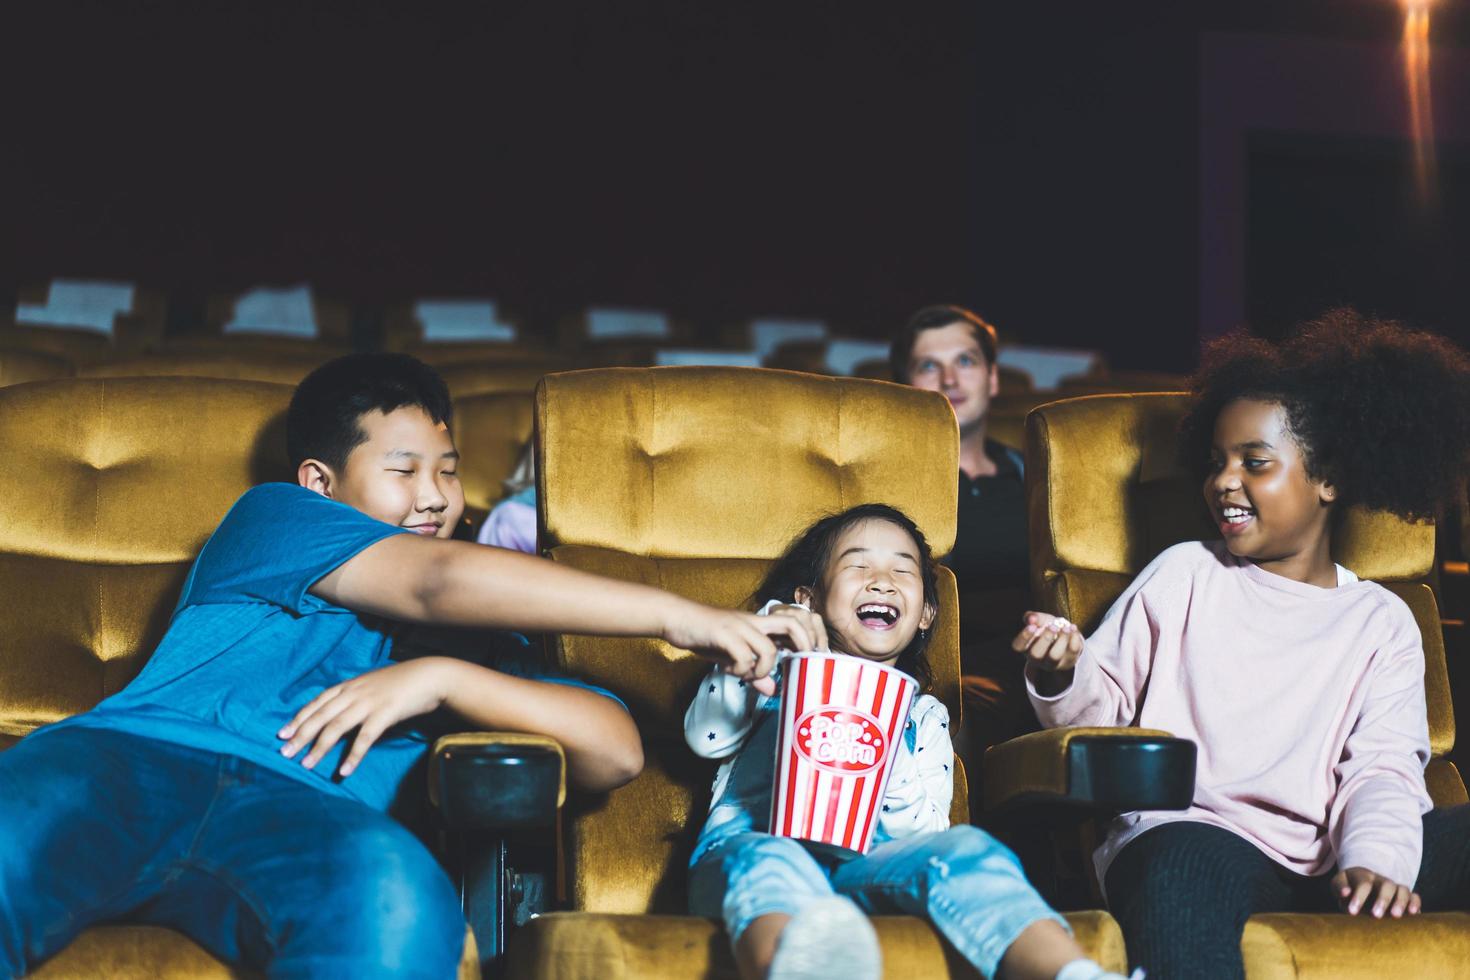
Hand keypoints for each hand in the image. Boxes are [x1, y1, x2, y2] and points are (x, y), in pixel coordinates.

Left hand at [277, 658, 456, 776]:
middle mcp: (355, 693)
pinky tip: (344, 770)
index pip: (317, 703)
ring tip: (306, 765)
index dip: (299, 718)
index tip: (282, 733)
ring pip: (337, 727)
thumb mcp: (373, 686)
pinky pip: (365, 737)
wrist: (430, 676)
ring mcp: (369, 702)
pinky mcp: (385, 713)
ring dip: (319, 747)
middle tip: (284, 753)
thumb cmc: (402, 683)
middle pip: (321, 716)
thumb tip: (339, 714)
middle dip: (301, 735)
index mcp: (350, 686)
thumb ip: (355, 697)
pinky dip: (353, 755)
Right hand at [662, 603, 822, 695]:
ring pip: (769, 648)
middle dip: (805, 647)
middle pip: (794, 623)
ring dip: (764, 669)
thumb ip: (754, 671)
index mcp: (761, 623)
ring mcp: (740, 626)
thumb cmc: (707, 635)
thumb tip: (774, 690)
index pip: (798, 622)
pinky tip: (730, 670)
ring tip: (750, 674)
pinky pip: (743, 656)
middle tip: (798, 667)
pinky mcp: (723, 633)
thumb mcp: (733, 656)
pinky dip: (741, 670)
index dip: (811, 638)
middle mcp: (755, 621)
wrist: (676, 617)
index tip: (811, 660)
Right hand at [1012, 611, 1082, 672]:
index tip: (1032, 626)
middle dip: (1044, 639)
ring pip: (1054, 656)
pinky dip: (1074, 638)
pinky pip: (1072, 652)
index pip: (1018, 646)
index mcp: (1026, 647)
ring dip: (1061, 640)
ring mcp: (1053, 663)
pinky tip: (1073, 628)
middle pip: (1036, 655)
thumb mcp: (1040, 620)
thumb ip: (1034, 617)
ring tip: (1066, 628)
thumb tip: (1031, 618)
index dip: (1024, 637)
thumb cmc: (1048, 628)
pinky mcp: (1069, 661)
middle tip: (1053, 626)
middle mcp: (1037, 658)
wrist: (1066, 636)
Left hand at [1332, 866, 1420, 917]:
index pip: (1363, 884)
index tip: (1352, 912)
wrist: (1363, 885)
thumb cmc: (1348, 888)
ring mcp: (1395, 887)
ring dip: (1401, 903)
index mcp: (1364, 875)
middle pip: (1387, 885)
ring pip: (1403, 890)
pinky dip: (1415, 904)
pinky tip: (1413, 914)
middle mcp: (1382, 880)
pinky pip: (1414, 897)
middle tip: (1376, 915)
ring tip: (1396, 916)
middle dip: (1382, 900)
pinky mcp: (1406, 896)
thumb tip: (1346, 893)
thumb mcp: (1339, 884)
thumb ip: (1340, 888)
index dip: (1358, 898)